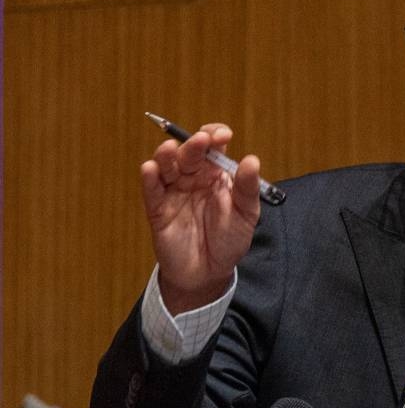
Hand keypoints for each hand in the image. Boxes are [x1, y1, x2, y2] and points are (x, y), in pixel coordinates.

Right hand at [140, 123, 261, 313]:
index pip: (213, 146)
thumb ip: (248, 188)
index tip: (223, 135)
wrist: (209, 272)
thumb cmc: (229, 240)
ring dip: (167, 155)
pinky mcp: (158, 208)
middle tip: (202, 141)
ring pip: (167, 165)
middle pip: (190, 153)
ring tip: (171, 149)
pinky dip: (149, 177)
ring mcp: (174, 191)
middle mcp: (194, 178)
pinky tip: (151, 169)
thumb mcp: (247, 214)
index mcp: (216, 174)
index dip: (215, 135)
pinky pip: (151, 189)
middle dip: (194, 144)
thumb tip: (252, 160)